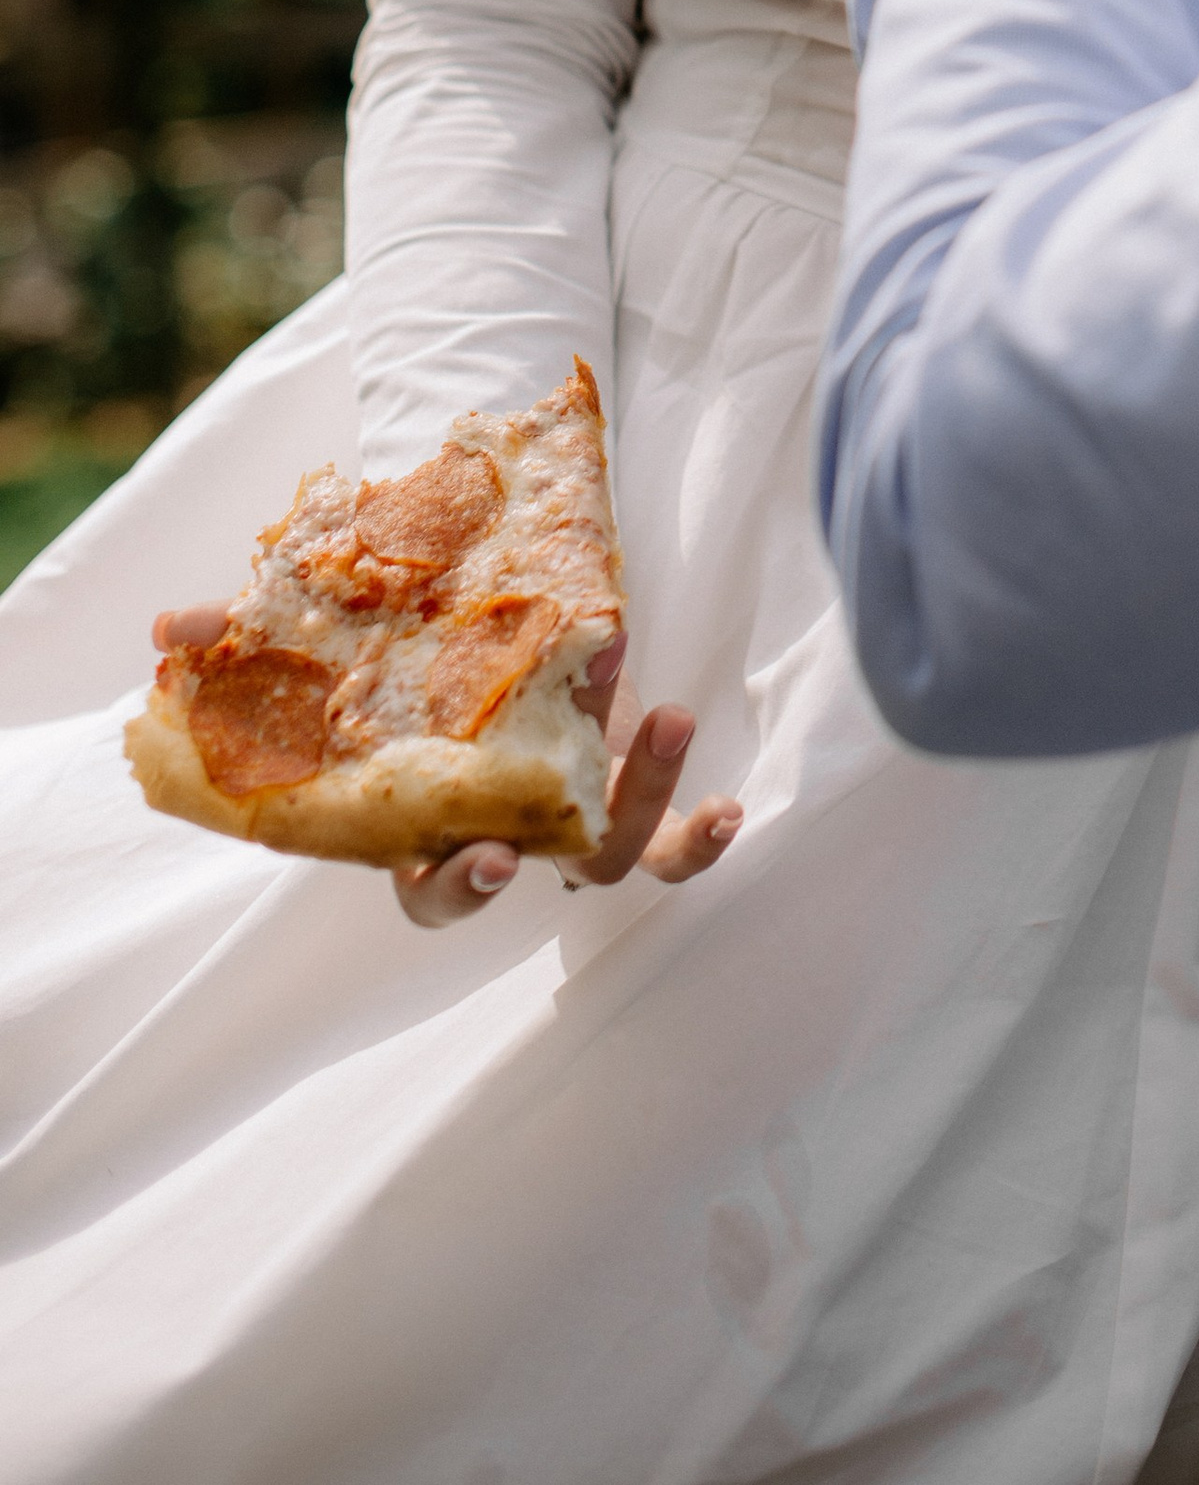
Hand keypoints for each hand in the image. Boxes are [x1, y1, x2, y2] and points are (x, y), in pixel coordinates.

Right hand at [150, 611, 742, 926]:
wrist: (478, 608)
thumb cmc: (392, 647)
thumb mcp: (324, 637)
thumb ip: (242, 644)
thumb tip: (162, 635)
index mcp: (426, 817)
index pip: (428, 887)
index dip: (453, 890)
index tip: (478, 857)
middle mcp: (499, 824)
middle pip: (513, 883)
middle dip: (523, 878)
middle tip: (521, 845)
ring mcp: (564, 805)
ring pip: (607, 856)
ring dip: (646, 805)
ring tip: (672, 720)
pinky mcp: (620, 775)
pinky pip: (670, 836)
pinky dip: (700, 832)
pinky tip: (735, 805)